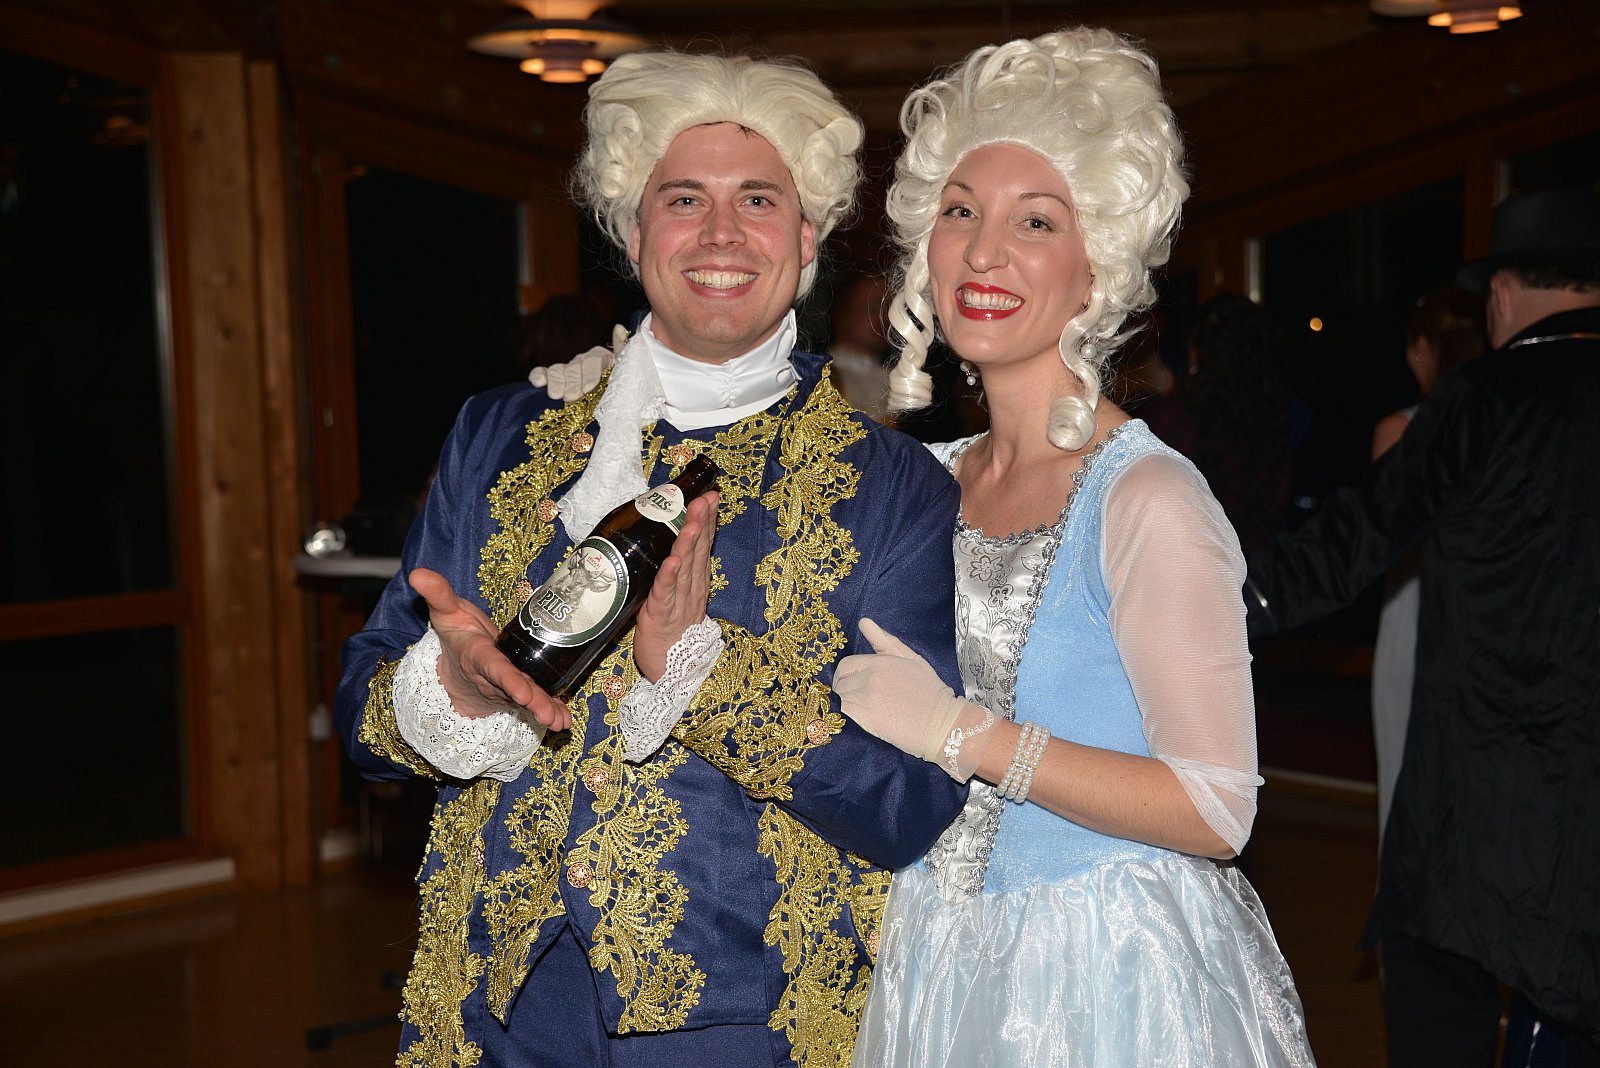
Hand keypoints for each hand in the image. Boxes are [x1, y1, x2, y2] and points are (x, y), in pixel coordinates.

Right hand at [409, 567, 571, 730]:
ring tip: (561, 722)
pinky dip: (551, 710)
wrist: (457, 662)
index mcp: (478, 657)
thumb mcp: (446, 610)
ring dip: (545, 710)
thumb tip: (417, 574)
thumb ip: (437, 594)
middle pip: (515, 689)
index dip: (509, 681)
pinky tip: (564, 721)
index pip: (495, 669)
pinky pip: (534, 702)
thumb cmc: (457, 632)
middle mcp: (493, 678)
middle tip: (549, 716)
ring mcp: (506, 688)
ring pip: (527, 699)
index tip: (523, 692)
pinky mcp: (519, 691)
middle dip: (533, 702)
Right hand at [528, 323, 625, 399]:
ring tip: (555, 395)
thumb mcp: (627, 371)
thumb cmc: (621, 389)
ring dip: (556, 382)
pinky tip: (538, 382)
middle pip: (575, 368)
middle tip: (570, 397)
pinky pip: (542, 373)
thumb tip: (619, 327)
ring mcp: (567, 370)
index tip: (588, 389)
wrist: (610, 411)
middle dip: (572, 382)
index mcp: (602, 359)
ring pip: (558, 371)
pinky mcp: (553, 379)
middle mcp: (583, 362)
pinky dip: (538, 376)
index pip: (594, 360)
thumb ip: (623, 351)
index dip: (590, 375)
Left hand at [632, 491, 719, 680]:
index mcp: (695, 583)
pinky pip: (665, 594)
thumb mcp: (679, 599)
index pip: (702, 546)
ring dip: (688, 544)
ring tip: (691, 522)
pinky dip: (669, 577)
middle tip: (703, 499)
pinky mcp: (659, 618)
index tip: (710, 496)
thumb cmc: (670, 636)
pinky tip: (672, 561)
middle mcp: (690, 590)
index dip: (707, 521)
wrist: (672, 675)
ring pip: (684, 569)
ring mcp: (677, 604)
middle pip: (697, 552)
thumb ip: (679, 574)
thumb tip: (676, 547)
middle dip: (700, 523)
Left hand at [833, 618, 965, 765]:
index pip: (846, 665)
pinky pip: (842, 710)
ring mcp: (866, 696)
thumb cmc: (931, 691)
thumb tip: (863, 622)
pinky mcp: (864, 717)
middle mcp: (870, 676)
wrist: (942, 723)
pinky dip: (846, 714)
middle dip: (846, 688)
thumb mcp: (912, 658)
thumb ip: (884, 641)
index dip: (848, 675)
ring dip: (847, 702)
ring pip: (840, 696)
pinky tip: (861, 718)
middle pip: (840, 681)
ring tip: (864, 709)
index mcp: (880, 661)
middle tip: (859, 698)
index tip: (856, 684)